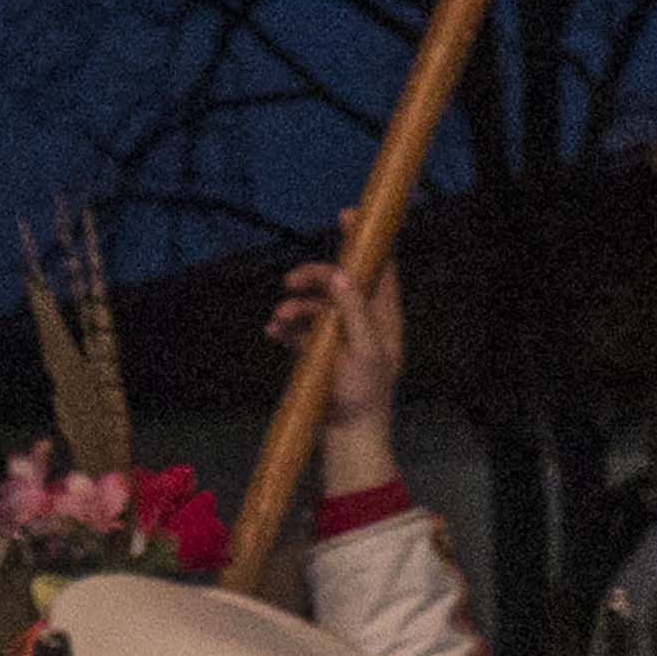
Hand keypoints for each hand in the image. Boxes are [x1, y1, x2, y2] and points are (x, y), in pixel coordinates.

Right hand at [274, 253, 404, 488]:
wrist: (346, 440)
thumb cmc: (363, 396)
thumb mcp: (364, 350)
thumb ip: (354, 311)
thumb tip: (342, 274)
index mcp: (383, 318)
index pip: (379, 269)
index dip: (366, 241)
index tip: (348, 215)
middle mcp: (363, 323)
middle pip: (339, 283)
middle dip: (314, 277)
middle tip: (291, 281)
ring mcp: (339, 338)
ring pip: (316, 306)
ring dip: (295, 306)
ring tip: (279, 319)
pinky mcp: (319, 355)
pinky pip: (300, 330)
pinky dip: (286, 327)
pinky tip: (273, 331)